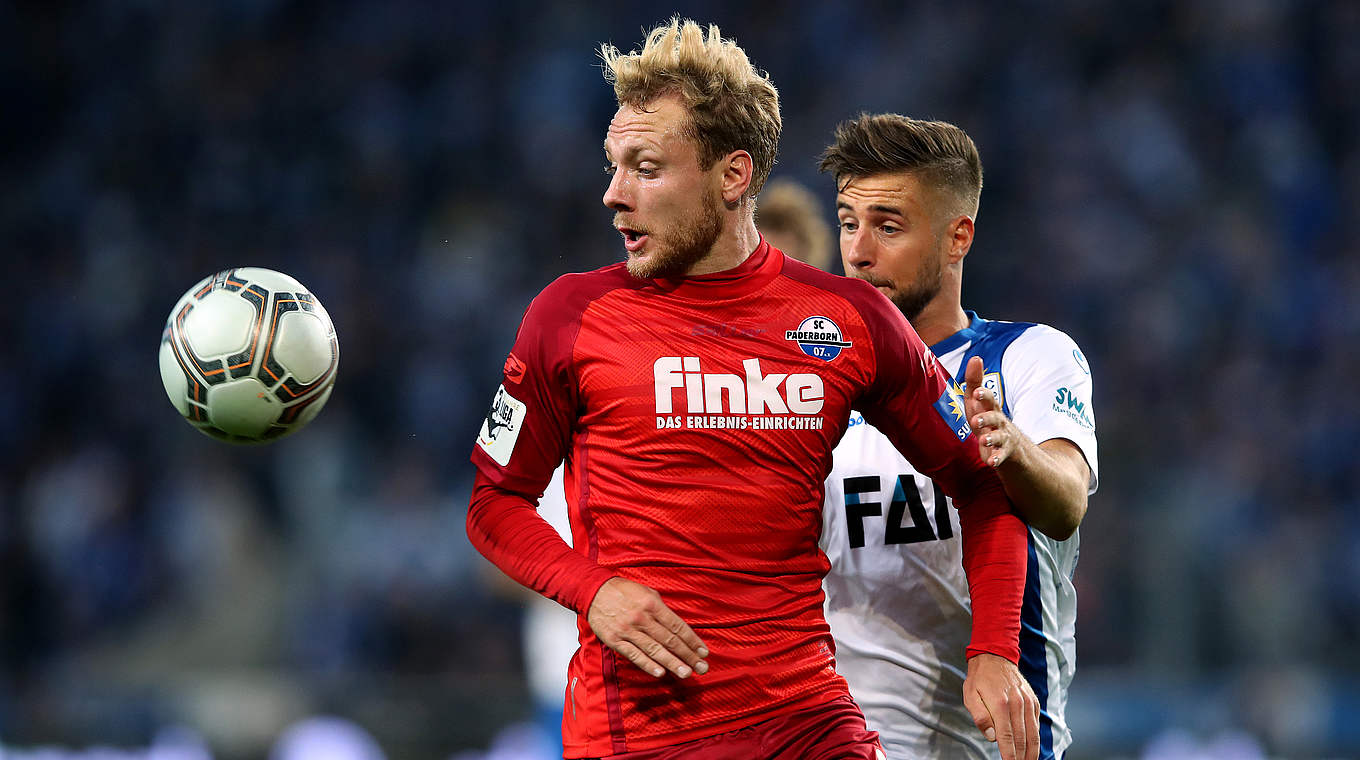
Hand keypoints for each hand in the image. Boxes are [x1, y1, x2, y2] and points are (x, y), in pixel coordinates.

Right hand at [587, 577, 709, 678]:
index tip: (703, 652)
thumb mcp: (647, 593)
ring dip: (672, 663)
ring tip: (686, 673)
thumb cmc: (623, 592)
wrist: (593, 591)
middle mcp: (642, 618)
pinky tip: (660, 673)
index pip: (677, 626)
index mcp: (652, 604)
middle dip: (688, 655)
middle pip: (669, 640)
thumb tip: (678, 629)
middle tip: (701, 667)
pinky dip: (648, 664)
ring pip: (655, 650)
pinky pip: (634, 654)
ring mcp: (628, 630)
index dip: (692, 640)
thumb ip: (662, 610)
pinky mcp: (615, 640)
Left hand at [963, 652, 1038, 759]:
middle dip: (1021, 757)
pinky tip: (1032, 748)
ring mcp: (1028, 702)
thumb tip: (992, 737)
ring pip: (1033, 733)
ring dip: (1032, 751)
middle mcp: (1017, 703)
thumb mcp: (970, 695)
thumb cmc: (979, 678)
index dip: (1009, 755)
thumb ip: (980, 716)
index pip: (1007, 737)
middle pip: (1022, 738)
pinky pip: (1036, 723)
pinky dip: (1036, 738)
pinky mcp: (1034, 701)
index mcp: (1000, 704)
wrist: (995, 657)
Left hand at [964, 356, 1013, 468]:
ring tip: (983, 441)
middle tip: (976, 421)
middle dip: (986, 418)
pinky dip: (996, 459)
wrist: (1008, 442)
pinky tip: (990, 462)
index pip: (989, 399)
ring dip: (991, 439)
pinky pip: (1000, 456)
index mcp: (991, 408)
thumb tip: (975, 358)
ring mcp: (1001, 437)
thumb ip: (975, 380)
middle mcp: (998, 421)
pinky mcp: (1001, 453)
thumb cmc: (987, 415)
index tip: (977, 392)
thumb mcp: (978, 400)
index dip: (984, 396)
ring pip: (998, 438)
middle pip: (995, 418)